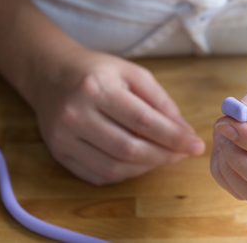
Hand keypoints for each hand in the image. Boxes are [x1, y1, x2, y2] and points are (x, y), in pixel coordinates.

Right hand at [31, 50, 204, 184]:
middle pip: (129, 149)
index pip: (143, 121)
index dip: (174, 137)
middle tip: (183, 153)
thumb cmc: (98, 71)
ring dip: (147, 167)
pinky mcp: (59, 154)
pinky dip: (126, 173)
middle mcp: (75, 115)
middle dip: (164, 155)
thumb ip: (160, 101)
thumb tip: (184, 131)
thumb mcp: (133, 73)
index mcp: (96, 88)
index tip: (196, 145)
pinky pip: (99, 176)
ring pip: (114, 168)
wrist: (50, 74)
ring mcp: (63, 138)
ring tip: (164, 155)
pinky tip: (140, 161)